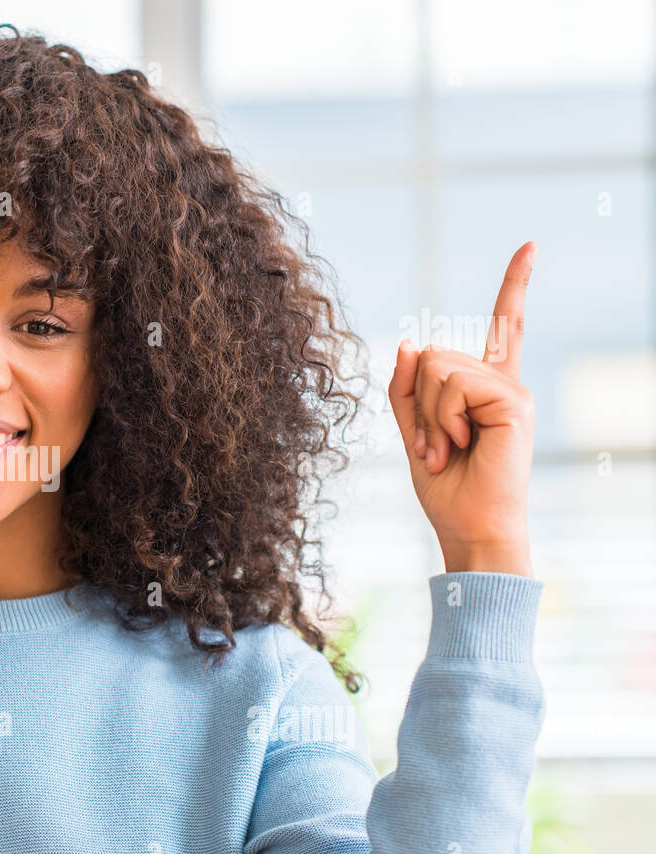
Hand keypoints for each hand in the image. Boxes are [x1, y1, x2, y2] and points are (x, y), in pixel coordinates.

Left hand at [387, 242, 536, 575]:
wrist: (469, 524)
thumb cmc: (446, 486)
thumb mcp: (412, 432)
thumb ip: (407, 388)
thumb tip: (409, 341)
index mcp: (484, 388)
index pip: (501, 327)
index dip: (515, 286)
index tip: (531, 246)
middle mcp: (503, 383)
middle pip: (434, 355)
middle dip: (418, 402)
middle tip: (435, 445)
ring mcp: (511, 391)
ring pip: (438, 367)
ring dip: (428, 414)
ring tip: (446, 447)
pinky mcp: (513, 401)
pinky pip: (453, 384)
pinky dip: (442, 417)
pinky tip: (460, 443)